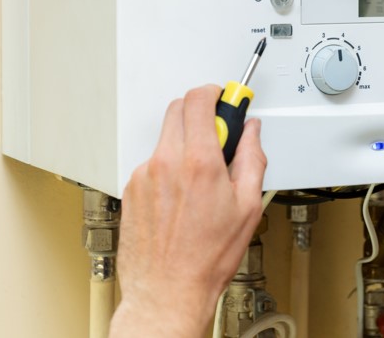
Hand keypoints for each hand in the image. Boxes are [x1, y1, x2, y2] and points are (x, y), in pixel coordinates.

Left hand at [110, 85, 266, 337]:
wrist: (167, 291)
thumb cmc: (206, 258)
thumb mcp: (247, 206)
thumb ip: (252, 158)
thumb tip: (252, 134)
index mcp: (199, 163)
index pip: (199, 100)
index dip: (215, 92)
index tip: (226, 98)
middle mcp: (166, 163)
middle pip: (179, 109)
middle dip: (201, 113)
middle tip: (218, 134)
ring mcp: (144, 175)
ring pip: (166, 136)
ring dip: (185, 142)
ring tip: (201, 177)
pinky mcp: (131, 189)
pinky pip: (153, 162)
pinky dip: (169, 166)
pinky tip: (182, 195)